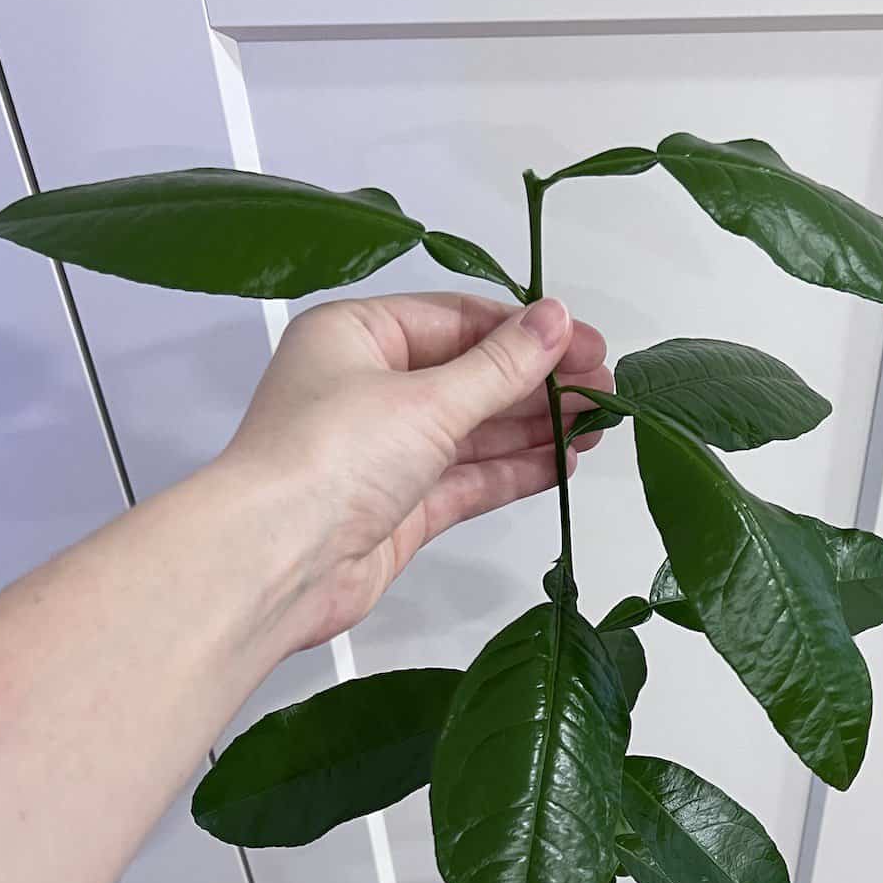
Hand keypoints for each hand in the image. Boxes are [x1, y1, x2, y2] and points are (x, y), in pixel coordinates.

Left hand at [216, 291, 610, 652]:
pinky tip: (561, 463)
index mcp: (357, 336)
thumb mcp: (427, 398)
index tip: (586, 344)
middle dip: (538, 382)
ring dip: (535, 427)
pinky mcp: (399, 508)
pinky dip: (514, 471)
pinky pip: (467, 479)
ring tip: (598, 424)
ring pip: (474, 431)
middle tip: (605, 388)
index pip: (458, 320)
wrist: (276, 562)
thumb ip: (500, 365)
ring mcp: (384, 453)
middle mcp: (367, 389)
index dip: (526, 331)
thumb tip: (556, 320)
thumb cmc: (327, 460)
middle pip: (470, 376)